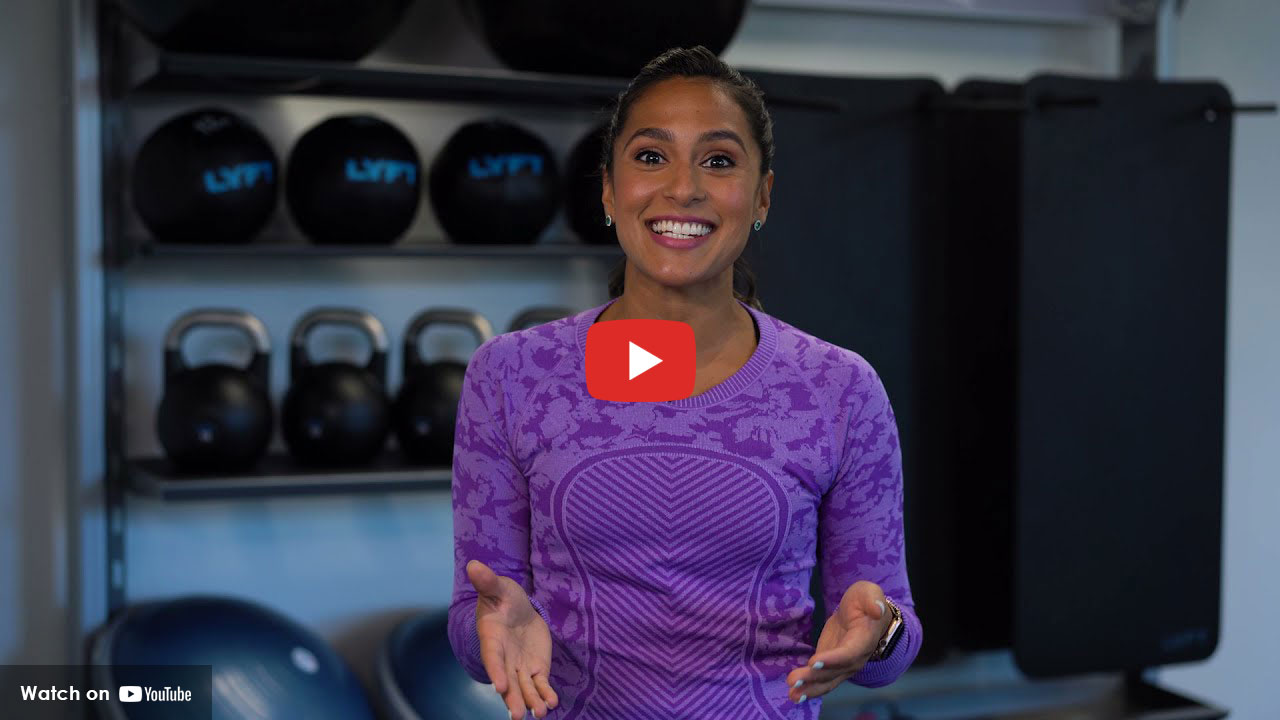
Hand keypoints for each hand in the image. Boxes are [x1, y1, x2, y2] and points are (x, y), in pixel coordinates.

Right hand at [466, 559, 558, 717]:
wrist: (517, 608)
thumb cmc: (502, 596)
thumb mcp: (497, 587)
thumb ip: (487, 581)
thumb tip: (473, 565)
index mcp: (492, 639)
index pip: (493, 657)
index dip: (496, 671)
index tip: (501, 686)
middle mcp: (504, 658)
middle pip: (508, 681)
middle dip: (513, 699)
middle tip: (518, 716)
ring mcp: (520, 666)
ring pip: (525, 688)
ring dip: (532, 702)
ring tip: (540, 714)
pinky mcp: (535, 669)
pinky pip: (540, 685)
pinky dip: (545, 694)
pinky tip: (552, 704)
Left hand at [785, 581, 892, 702]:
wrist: (865, 615)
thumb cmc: (866, 601)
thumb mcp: (869, 592)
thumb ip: (873, 599)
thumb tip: (877, 609)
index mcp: (864, 639)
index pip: (849, 653)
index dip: (833, 660)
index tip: (814, 662)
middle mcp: (855, 659)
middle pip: (835, 671)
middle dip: (814, 677)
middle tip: (794, 680)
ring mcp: (843, 666)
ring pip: (827, 680)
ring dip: (810, 688)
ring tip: (792, 694)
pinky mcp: (831, 666)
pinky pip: (821, 680)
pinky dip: (809, 688)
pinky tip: (794, 694)